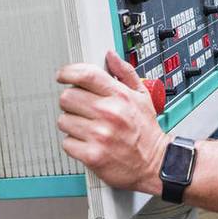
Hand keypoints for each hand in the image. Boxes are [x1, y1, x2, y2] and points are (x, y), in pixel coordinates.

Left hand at [56, 50, 168, 195]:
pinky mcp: (92, 155)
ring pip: (64, 120)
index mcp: (120, 96)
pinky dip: (74, 144)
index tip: (62, 75)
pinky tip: (87, 142)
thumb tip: (111, 55)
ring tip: (87, 127)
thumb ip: (125, 72)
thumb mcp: (142, 95)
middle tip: (80, 108)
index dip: (68, 72)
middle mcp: (109, 113)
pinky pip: (67, 143)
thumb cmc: (146, 131)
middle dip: (71, 101)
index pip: (86, 74)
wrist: (154, 163)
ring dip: (71, 124)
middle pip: (68, 97)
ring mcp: (99, 135)